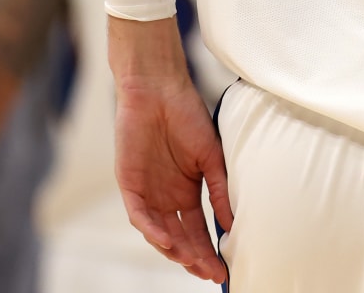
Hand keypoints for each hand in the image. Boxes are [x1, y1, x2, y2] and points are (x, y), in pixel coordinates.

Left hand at [110, 20, 233, 283]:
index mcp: (187, 192)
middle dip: (195, 259)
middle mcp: (166, 198)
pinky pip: (140, 216)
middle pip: (180, 239)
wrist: (159, 90)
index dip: (209, 252)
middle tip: (211, 274)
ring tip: (192, 262)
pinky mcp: (130, 185)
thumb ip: (221, 190)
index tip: (224, 270)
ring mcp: (147, 193)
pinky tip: (168, 242)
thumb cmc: (188, 116)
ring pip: (159, 234)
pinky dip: (153, 231)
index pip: (198, 232)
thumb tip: (233, 224)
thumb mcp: (212, 156)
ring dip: (175, 250)